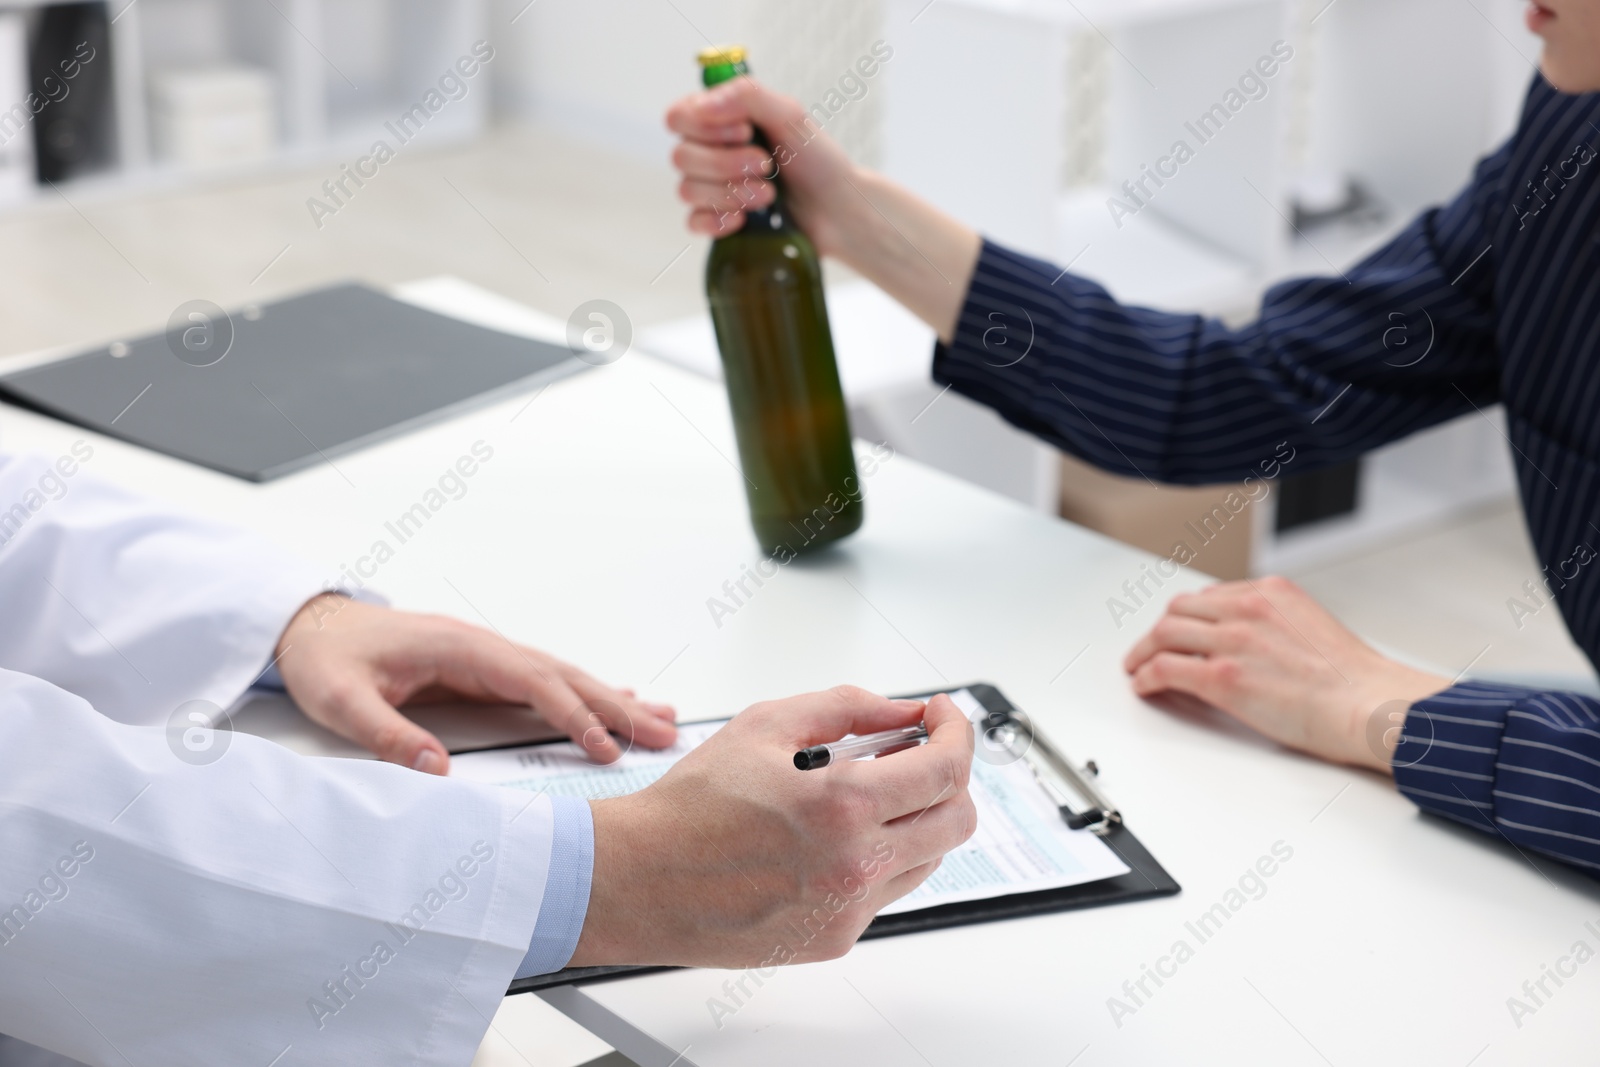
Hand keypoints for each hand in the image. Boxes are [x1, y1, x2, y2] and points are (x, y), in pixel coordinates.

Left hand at [272, 594, 675, 773]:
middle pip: (565, 676)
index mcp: (460, 648)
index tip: (607, 745)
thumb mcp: (341, 701)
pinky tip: (614, 702)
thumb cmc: (327, 658)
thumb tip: (435, 770)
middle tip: (665, 732)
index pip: (533, 682)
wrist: (311, 625)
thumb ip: (387, 733)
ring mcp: (488, 656)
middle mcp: (484, 647)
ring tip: (661, 718)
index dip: (574, 714)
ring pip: (564, 677)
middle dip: (617, 706)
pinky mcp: (484, 669)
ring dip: (612, 699)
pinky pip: (546, 682)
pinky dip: (586, 694)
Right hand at [571, 687, 976, 968]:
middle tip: (920, 750)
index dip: (957, 732)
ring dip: (917, 817)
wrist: (639, 878)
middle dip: (951, 776)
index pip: (946, 770)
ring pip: (928, 858)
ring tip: (870, 790)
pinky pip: (886, 891)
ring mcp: (848, 910)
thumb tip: (902, 710)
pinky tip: (837, 833)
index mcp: (842, 808)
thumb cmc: (688, 807)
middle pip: (957, 821)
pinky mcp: (834, 939)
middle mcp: (855, 867)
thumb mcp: (766, 726)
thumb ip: (847, 707)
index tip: (942, 716)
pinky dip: (880, 855)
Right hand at [665, 76, 859, 253]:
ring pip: (687, 191)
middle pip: (680, 157)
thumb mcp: (790, 115)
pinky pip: (693, 223)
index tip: (744, 131)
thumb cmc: (816, 159)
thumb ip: (748, 96)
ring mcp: (711, 189)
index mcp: (720, 120)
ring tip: (769, 196)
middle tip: (766, 166)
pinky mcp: (718, 222)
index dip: (704, 127)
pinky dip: (716, 221)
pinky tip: (743, 220)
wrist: (838, 209)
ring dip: (729, 193)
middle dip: (725, 164)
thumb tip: (704, 104)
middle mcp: (709, 152)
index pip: (677, 117)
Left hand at [1123, 577, 1450, 771]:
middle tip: (1150, 647)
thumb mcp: (1313, 627)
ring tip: (1136, 667)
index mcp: (1271, 592)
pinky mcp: (1221, 677)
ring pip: (1164, 634)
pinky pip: (1165, 669)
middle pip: (1180, 610)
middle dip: (1161, 629)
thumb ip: (1277, 624)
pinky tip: (1143, 685)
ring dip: (1143, 651)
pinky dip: (1146, 676)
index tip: (1181, 629)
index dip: (1189, 616)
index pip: (1211, 596)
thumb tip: (1255, 642)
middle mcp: (1247, 608)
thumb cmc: (1356, 681)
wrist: (1370, 704)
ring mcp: (1232, 641)